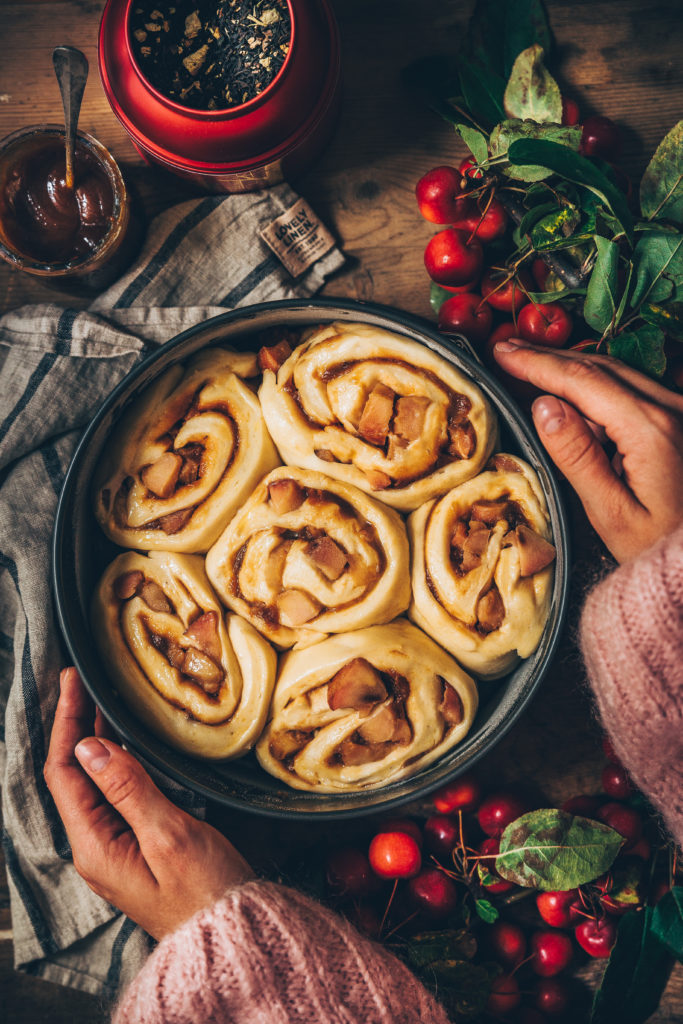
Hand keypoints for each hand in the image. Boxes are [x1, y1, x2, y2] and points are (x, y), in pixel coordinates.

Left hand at [44, 667, 253, 939]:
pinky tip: (127, 742)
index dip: (66, 721)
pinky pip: (113, 794)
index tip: (73, 682)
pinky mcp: (135, 847)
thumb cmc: (207, 893)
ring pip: (93, 783)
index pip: (65, 771)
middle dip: (75, 724)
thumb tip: (92, 745)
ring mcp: (114, 848)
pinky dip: (116, 759)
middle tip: (83, 680)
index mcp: (95, 845)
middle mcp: (96, 847)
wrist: (233, 934)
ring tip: (100, 699)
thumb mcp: (170, 835)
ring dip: (94, 739)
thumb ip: (129, 788)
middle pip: (73, 774)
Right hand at [494, 340, 682, 561]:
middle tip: (506, 349)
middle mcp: (671, 409)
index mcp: (650, 430)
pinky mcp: (682, 419)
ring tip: (530, 363)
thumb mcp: (612, 514)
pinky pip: (633, 388)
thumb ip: (577, 457)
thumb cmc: (659, 547)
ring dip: (571, 366)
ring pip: (617, 372)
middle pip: (599, 367)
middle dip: (549, 357)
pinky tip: (571, 390)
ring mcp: (680, 411)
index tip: (503, 353)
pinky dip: (596, 382)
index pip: (582, 381)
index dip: (538, 364)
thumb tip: (543, 407)